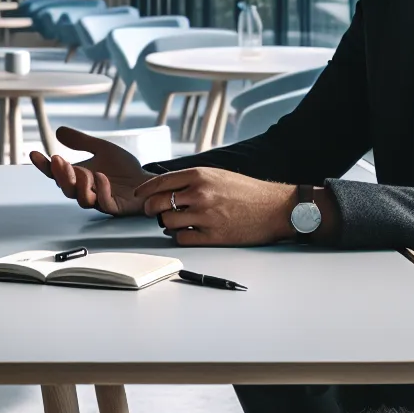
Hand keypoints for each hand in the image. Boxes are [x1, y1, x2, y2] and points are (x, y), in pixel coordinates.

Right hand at [27, 126, 148, 216]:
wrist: (146, 180)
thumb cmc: (123, 168)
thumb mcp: (101, 149)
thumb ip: (81, 142)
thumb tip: (58, 130)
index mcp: (79, 177)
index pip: (57, 174)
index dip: (44, 166)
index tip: (34, 154)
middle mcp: (86, 190)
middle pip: (67, 188)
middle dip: (61, 175)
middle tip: (58, 160)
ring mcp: (100, 200)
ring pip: (83, 199)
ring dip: (80, 185)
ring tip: (83, 171)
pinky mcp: (115, 207)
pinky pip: (105, 203)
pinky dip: (101, 191)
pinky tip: (101, 177)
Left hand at [135, 168, 296, 245]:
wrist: (274, 208)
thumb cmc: (247, 191)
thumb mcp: (218, 174)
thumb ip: (192, 179)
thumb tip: (167, 186)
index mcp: (200, 175)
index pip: (159, 182)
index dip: (144, 190)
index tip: (138, 195)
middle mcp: (199, 194)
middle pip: (158, 203)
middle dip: (151, 208)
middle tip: (154, 211)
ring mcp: (205, 215)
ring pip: (168, 222)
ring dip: (168, 223)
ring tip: (179, 221)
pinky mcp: (212, 235)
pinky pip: (182, 238)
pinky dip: (181, 235)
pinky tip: (190, 231)